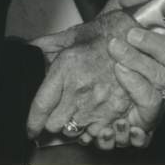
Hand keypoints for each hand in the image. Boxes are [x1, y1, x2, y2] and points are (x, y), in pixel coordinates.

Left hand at [26, 9, 139, 140]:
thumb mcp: (74, 34)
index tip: (31, 127)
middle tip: (58, 111)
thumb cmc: (106, 32)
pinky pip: (95, 133)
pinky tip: (92, 115)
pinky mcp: (115, 111)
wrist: (136, 34)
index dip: (32, 122)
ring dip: (72, 124)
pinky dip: (92, 128)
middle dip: (54, 119)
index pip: (40, 107)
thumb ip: (47, 44)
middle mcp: (79, 89)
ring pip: (74, 131)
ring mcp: (98, 103)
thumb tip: (28, 49)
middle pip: (54, 124)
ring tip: (77, 112)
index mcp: (65, 68)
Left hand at [79, 0, 164, 149]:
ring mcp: (158, 101)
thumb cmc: (105, 41)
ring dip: (139, 65)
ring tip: (115, 52)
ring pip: (162, 84)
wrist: (77, 76)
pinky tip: (118, 74)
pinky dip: (134, 91)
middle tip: (130, 33)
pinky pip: (147, 111)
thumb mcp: (114, 13)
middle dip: (157, 45)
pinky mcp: (142, 122)